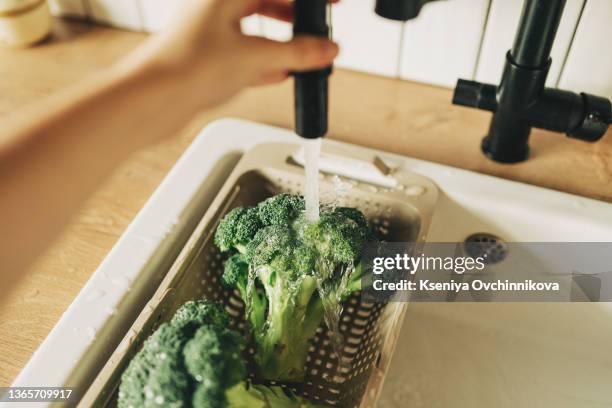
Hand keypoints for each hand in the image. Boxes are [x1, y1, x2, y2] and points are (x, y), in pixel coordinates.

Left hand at [125, 0, 339, 108]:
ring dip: (282, 42)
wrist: (150, 100)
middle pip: (266, 3)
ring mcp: (211, 34)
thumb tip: (326, 49)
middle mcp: (216, 8)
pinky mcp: (208, 59)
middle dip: (296, 17)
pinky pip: (245, 55)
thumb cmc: (185, 65)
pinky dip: (266, 63)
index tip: (330, 4)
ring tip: (306, 54)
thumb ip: (296, 53)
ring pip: (255, 30)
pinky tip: (282, 73)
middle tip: (319, 28)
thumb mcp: (254, 56)